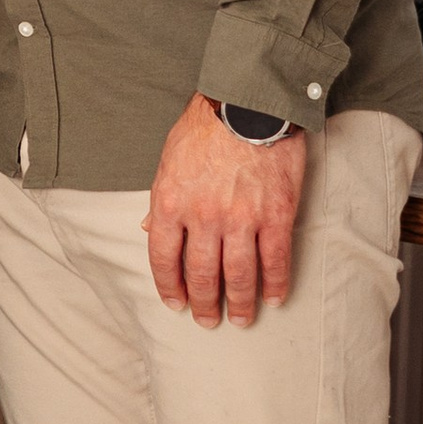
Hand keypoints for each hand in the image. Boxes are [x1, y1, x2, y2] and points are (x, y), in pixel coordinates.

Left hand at [145, 96, 308, 326]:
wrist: (250, 102)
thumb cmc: (205, 127)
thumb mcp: (168, 160)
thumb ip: (160, 199)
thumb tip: (146, 228)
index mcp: (170, 204)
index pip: (163, 259)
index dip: (169, 287)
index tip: (175, 303)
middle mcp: (203, 218)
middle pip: (202, 274)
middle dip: (204, 303)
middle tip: (207, 321)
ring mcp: (241, 219)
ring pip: (239, 275)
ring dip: (240, 302)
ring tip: (241, 319)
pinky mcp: (276, 215)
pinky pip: (275, 260)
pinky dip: (275, 283)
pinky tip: (273, 297)